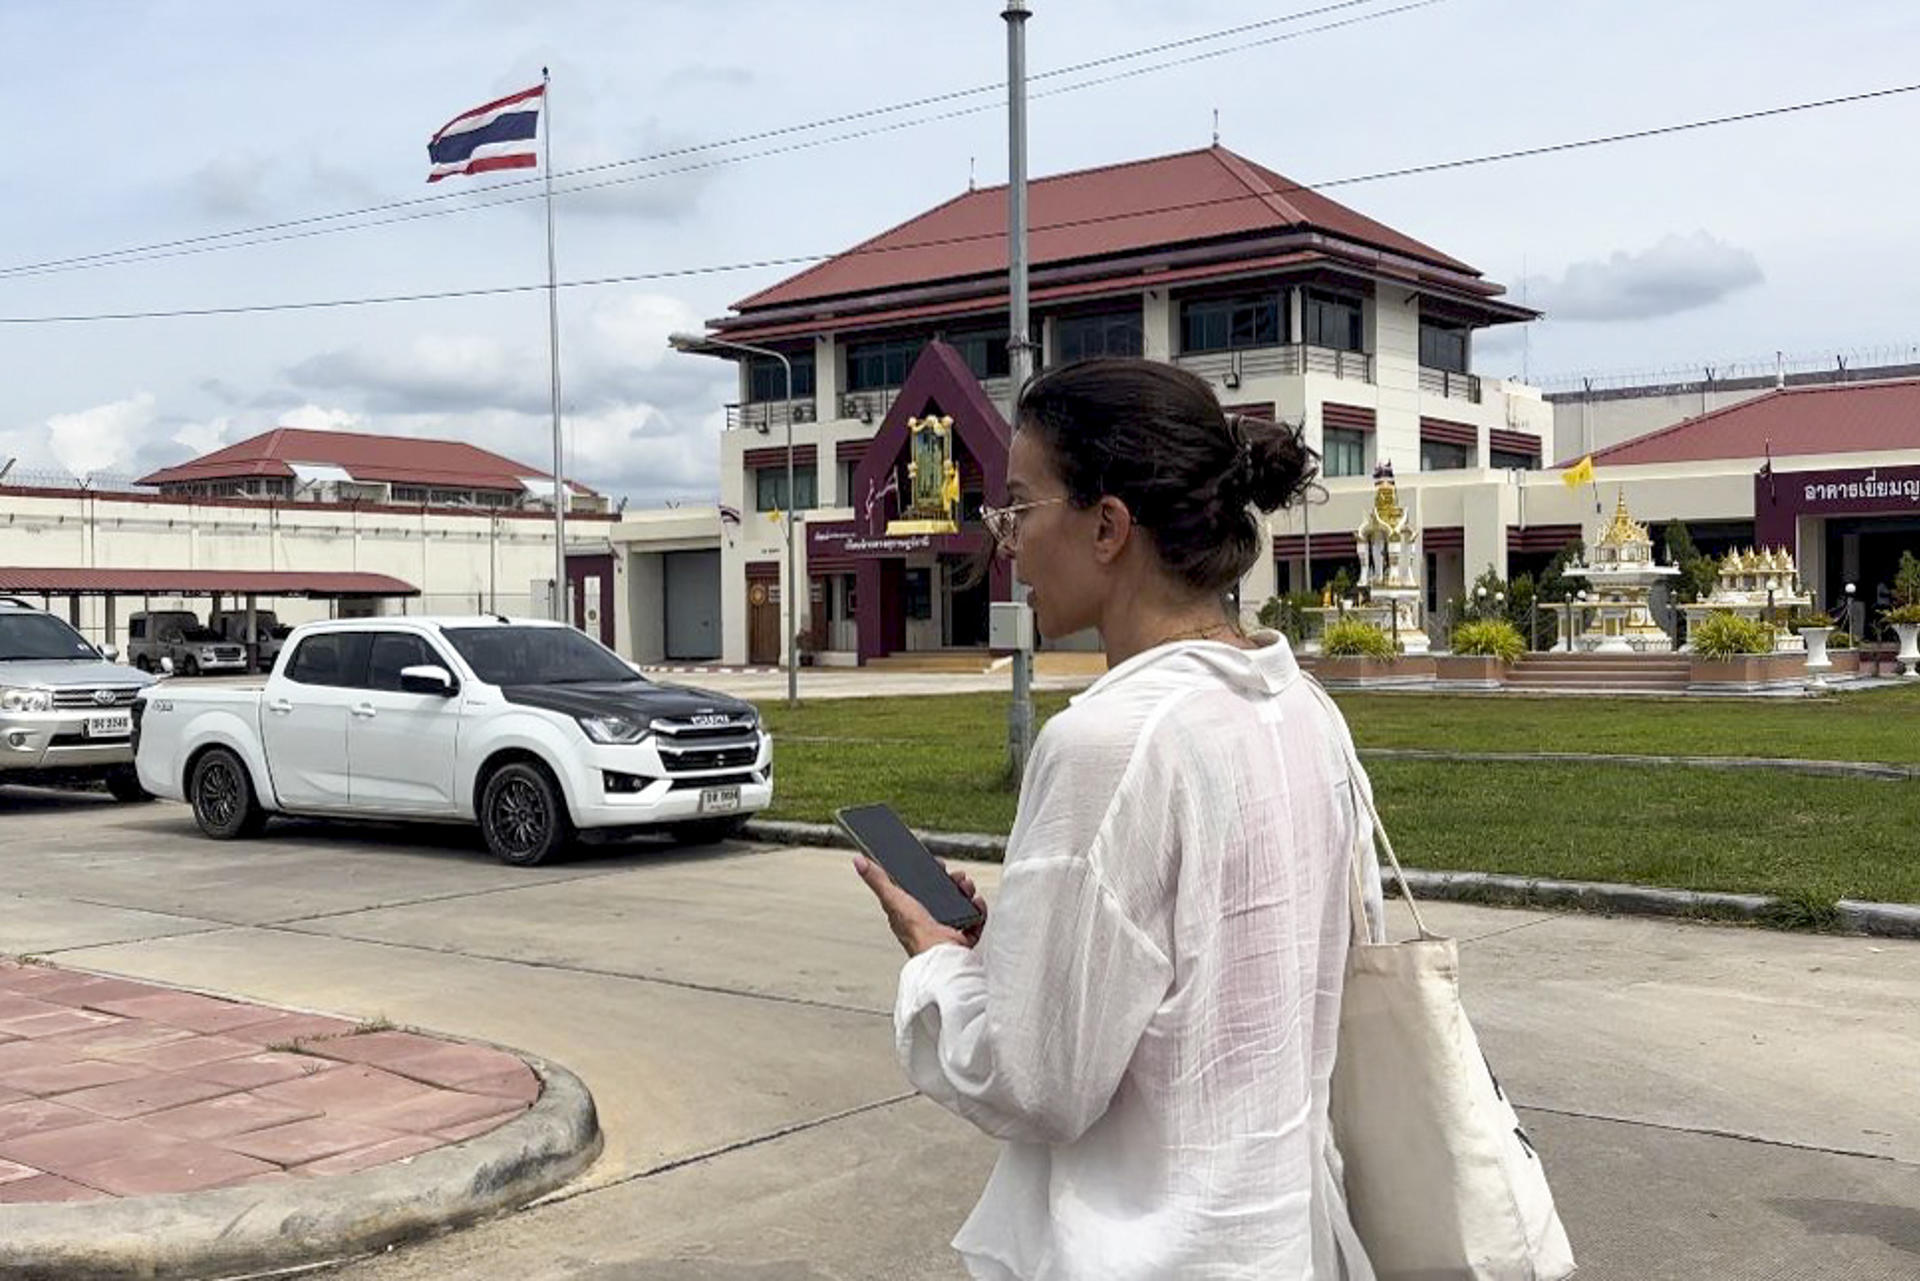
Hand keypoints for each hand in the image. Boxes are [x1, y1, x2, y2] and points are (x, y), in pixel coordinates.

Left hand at [853, 856, 985, 956]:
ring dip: (967, 893)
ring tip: (968, 890)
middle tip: (958, 877)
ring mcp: (945, 929)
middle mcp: (927, 920)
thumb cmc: (916, 932)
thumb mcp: (894, 899)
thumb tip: (858, 861)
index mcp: (909, 911)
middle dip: (954, 881)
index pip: (920, 886)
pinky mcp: (961, 938)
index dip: (931, 873)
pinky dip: (978, 912)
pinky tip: (976, 906)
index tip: (938, 865)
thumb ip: (878, 880)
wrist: (942, 956)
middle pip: (944, 893)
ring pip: (961, 904)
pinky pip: (974, 920)